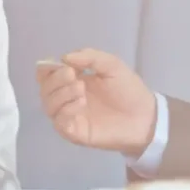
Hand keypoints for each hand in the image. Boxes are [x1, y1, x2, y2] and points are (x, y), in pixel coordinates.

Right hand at [36, 48, 156, 156]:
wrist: (145, 117)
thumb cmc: (128, 90)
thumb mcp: (111, 65)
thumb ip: (90, 57)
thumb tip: (63, 57)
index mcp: (73, 80)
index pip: (47, 73)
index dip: (48, 67)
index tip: (63, 65)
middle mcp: (67, 97)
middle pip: (45, 88)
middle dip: (56, 79)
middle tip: (74, 76)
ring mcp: (70, 115)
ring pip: (48, 105)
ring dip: (61, 94)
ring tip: (81, 91)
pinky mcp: (74, 132)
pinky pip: (58, 122)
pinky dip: (65, 110)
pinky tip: (80, 105)